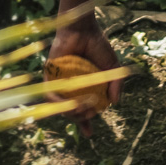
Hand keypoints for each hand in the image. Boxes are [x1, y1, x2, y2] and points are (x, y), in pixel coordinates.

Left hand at [47, 17, 122, 134]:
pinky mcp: (49, 76)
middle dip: (82, 118)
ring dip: (71, 113)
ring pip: (61, 107)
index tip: (89, 135)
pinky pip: (50, 94)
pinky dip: (58, 102)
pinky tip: (67, 104)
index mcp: (85, 90)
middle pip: (73, 113)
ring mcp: (60, 84)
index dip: (85, 125)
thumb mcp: (113, 68)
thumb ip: (116, 85)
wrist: (84, 30)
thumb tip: (115, 103)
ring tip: (82, 109)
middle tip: (91, 112)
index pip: (83, 112)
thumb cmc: (98, 46)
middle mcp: (71, 89)